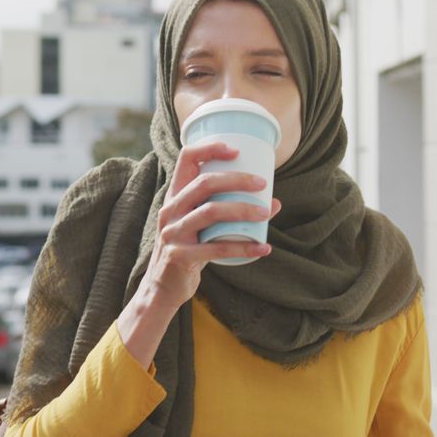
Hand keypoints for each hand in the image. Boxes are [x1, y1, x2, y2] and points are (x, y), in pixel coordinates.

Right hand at [136, 141, 281, 312]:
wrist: (162, 288)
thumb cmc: (189, 250)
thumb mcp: (202, 227)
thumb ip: (230, 213)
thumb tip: (274, 202)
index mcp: (175, 196)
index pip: (186, 159)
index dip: (210, 149)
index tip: (237, 151)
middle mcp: (170, 210)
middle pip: (204, 183)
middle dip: (237, 180)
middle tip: (263, 184)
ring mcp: (173, 233)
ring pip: (210, 212)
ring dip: (242, 210)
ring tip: (266, 213)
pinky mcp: (180, 256)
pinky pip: (216, 248)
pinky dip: (243, 247)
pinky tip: (262, 247)